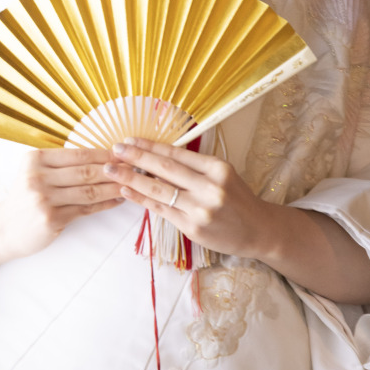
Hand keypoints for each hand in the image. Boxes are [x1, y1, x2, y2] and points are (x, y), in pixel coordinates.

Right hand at [0, 147, 122, 292]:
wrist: (4, 229)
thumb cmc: (25, 198)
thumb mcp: (35, 173)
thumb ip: (62, 164)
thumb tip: (102, 156)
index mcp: (35, 159)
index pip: (78, 154)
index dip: (103, 154)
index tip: (124, 153)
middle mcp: (37, 177)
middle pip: (85, 171)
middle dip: (114, 169)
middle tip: (135, 167)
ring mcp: (44, 199)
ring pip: (88, 191)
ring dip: (113, 187)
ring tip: (132, 183)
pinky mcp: (51, 219)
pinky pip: (85, 209)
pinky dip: (104, 204)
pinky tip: (118, 199)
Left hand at [103, 138, 369, 302]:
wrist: (258, 230)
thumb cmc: (236, 198)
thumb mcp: (222, 175)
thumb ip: (193, 166)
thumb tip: (154, 154)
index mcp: (217, 168)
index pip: (176, 153)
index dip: (150, 145)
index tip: (129, 139)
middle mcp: (210, 186)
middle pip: (165, 168)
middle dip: (136, 158)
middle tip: (114, 149)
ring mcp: (201, 208)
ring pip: (160, 190)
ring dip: (131, 179)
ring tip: (111, 170)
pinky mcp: (193, 227)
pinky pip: (161, 210)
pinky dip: (142, 199)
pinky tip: (127, 191)